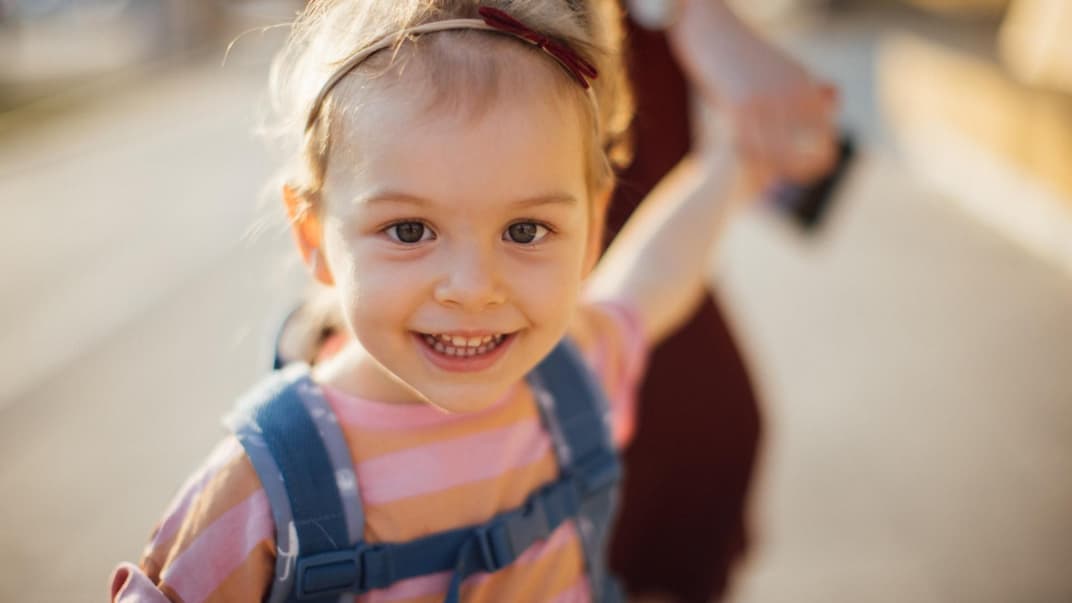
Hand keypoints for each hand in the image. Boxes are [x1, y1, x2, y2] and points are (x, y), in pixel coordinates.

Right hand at [667, 0, 838, 186]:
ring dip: (771, 174)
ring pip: (776, 152)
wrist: (714, 33)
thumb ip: (813, 86)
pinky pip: (750, 145)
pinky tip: (746, 171)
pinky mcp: (740, 106)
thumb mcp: (788, 67)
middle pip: (803, 150)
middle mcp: (791, 94)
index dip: (820, 161)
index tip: (810, 173)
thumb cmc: (750, 55)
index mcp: (806, 87)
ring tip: (764, 185)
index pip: (825, 136)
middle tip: (784, 185)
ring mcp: (766, 101)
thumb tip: (835, 98)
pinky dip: (750, 163)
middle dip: (797, 172)